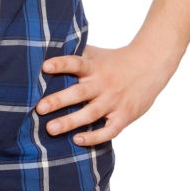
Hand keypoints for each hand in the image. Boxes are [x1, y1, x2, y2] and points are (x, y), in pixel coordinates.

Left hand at [35, 43, 171, 145]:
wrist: (150, 66)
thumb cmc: (115, 60)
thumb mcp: (96, 54)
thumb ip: (75, 55)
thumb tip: (47, 50)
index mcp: (94, 67)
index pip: (75, 63)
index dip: (61, 64)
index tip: (45, 67)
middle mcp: (102, 84)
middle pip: (79, 93)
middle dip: (58, 101)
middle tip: (39, 108)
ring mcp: (113, 101)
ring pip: (90, 114)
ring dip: (70, 122)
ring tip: (50, 129)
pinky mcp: (124, 115)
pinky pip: (109, 130)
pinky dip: (94, 137)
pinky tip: (77, 140)